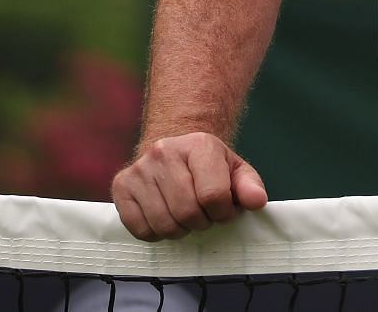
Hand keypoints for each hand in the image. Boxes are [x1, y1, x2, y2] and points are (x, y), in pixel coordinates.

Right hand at [111, 132, 268, 240]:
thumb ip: (249, 186)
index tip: (223, 210)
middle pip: (187, 212)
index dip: (223, 213)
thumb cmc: (208, 166)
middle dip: (202, 222)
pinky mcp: (121, 186)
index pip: (213, 195)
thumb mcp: (234, 169)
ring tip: (186, 215)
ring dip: (180, 230)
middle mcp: (164, 152)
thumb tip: (256, 201)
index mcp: (198, 144)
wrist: (174, 151)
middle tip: (204, 214)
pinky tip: (165, 216)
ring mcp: (139, 169)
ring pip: (164, 224)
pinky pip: (141, 230)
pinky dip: (156, 233)